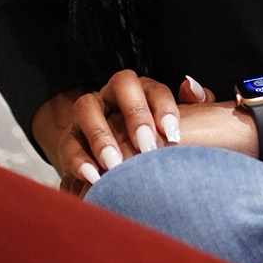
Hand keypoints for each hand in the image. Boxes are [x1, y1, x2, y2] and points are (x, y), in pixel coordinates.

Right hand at [35, 72, 219, 194]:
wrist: (117, 164)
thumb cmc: (155, 146)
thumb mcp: (174, 129)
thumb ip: (193, 107)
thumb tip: (190, 85)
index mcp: (141, 90)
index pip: (152, 87)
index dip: (163, 107)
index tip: (174, 136)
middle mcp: (113, 95)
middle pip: (121, 85)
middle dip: (135, 114)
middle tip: (147, 147)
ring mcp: (87, 115)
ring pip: (86, 108)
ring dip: (101, 135)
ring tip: (115, 165)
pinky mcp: (69, 139)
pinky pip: (69, 143)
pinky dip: (79, 160)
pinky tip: (94, 177)